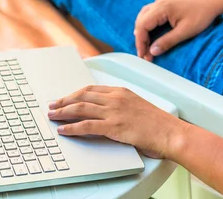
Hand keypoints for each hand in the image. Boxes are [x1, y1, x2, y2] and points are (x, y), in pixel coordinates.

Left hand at [48, 85, 185, 158]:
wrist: (170, 132)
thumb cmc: (157, 123)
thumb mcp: (137, 106)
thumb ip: (120, 106)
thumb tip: (105, 113)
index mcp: (121, 91)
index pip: (91, 89)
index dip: (74, 94)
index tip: (64, 98)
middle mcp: (115, 98)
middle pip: (82, 96)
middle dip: (64, 101)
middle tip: (52, 106)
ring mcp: (114, 111)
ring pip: (81, 108)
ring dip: (63, 112)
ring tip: (52, 116)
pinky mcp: (114, 126)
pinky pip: (86, 125)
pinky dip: (71, 127)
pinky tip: (63, 129)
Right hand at [134, 0, 220, 60]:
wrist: (214, 0)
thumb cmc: (202, 14)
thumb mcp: (185, 31)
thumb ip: (167, 41)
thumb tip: (152, 51)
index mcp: (161, 8)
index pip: (142, 26)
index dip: (140, 42)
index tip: (143, 56)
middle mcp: (159, 3)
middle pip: (140, 21)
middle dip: (140, 39)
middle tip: (145, 54)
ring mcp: (162, 1)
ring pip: (144, 16)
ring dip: (143, 31)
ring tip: (146, 46)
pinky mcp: (167, 3)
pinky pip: (150, 13)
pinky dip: (148, 24)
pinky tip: (152, 33)